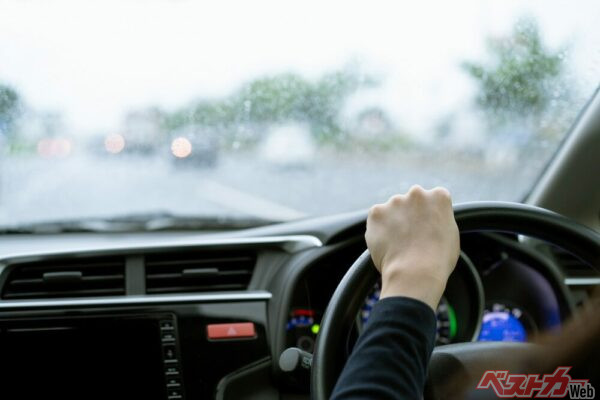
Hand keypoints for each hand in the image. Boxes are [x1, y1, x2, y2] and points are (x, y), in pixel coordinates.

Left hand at [365, 185, 459, 310]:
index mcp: (439, 196)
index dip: (429, 216)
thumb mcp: (451, 235)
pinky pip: (377, 219)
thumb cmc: (438, 260)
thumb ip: (440, 219)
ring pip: (392, 210)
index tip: (427, 228)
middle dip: (410, 215)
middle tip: (411, 237)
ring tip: (398, 244)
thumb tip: (431, 221)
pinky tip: (387, 244)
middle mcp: (417, 193)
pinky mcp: (376, 212)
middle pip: (411, 202)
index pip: (433, 199)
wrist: (414, 272)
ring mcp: (395, 201)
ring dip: (393, 222)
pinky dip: (379, 229)